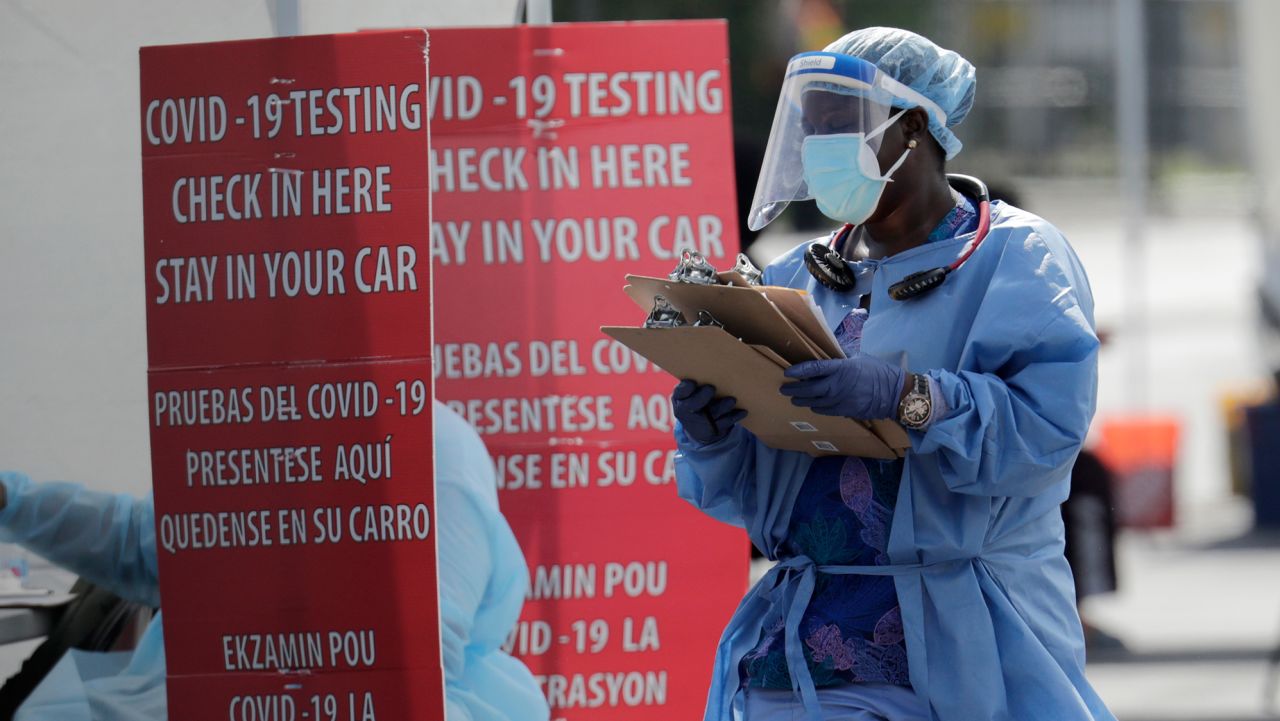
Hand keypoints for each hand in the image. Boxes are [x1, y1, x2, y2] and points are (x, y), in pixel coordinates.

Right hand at [672, 380, 746, 444]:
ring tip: (732, 400)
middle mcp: (686, 411)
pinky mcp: (713, 431)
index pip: (680, 392)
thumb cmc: (698, 396)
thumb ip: (700, 380)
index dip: (685, 388)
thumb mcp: (693, 389)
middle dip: (702, 397)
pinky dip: (734, 417)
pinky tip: (743, 411)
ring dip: (722, 407)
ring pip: (712, 414)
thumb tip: (715, 362)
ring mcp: (700, 422)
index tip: (692, 382)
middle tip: (711, 388)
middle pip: (693, 405)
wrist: (699, 425)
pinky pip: (725, 423)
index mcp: (680, 397)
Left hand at [780, 355, 905, 419]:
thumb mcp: (860, 358)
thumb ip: (843, 357)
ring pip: (814, 402)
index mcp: (840, 368)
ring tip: (794, 399)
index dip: (798, 370)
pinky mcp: (844, 411)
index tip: (787, 372)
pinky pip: (824, 410)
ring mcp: (839, 400)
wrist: (893, 393)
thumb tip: (832, 351)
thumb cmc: (878, 372)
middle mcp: (836, 385)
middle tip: (784, 389)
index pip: (814, 368)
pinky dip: (816, 407)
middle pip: (809, 388)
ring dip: (802, 400)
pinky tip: (812, 405)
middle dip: (794, 389)